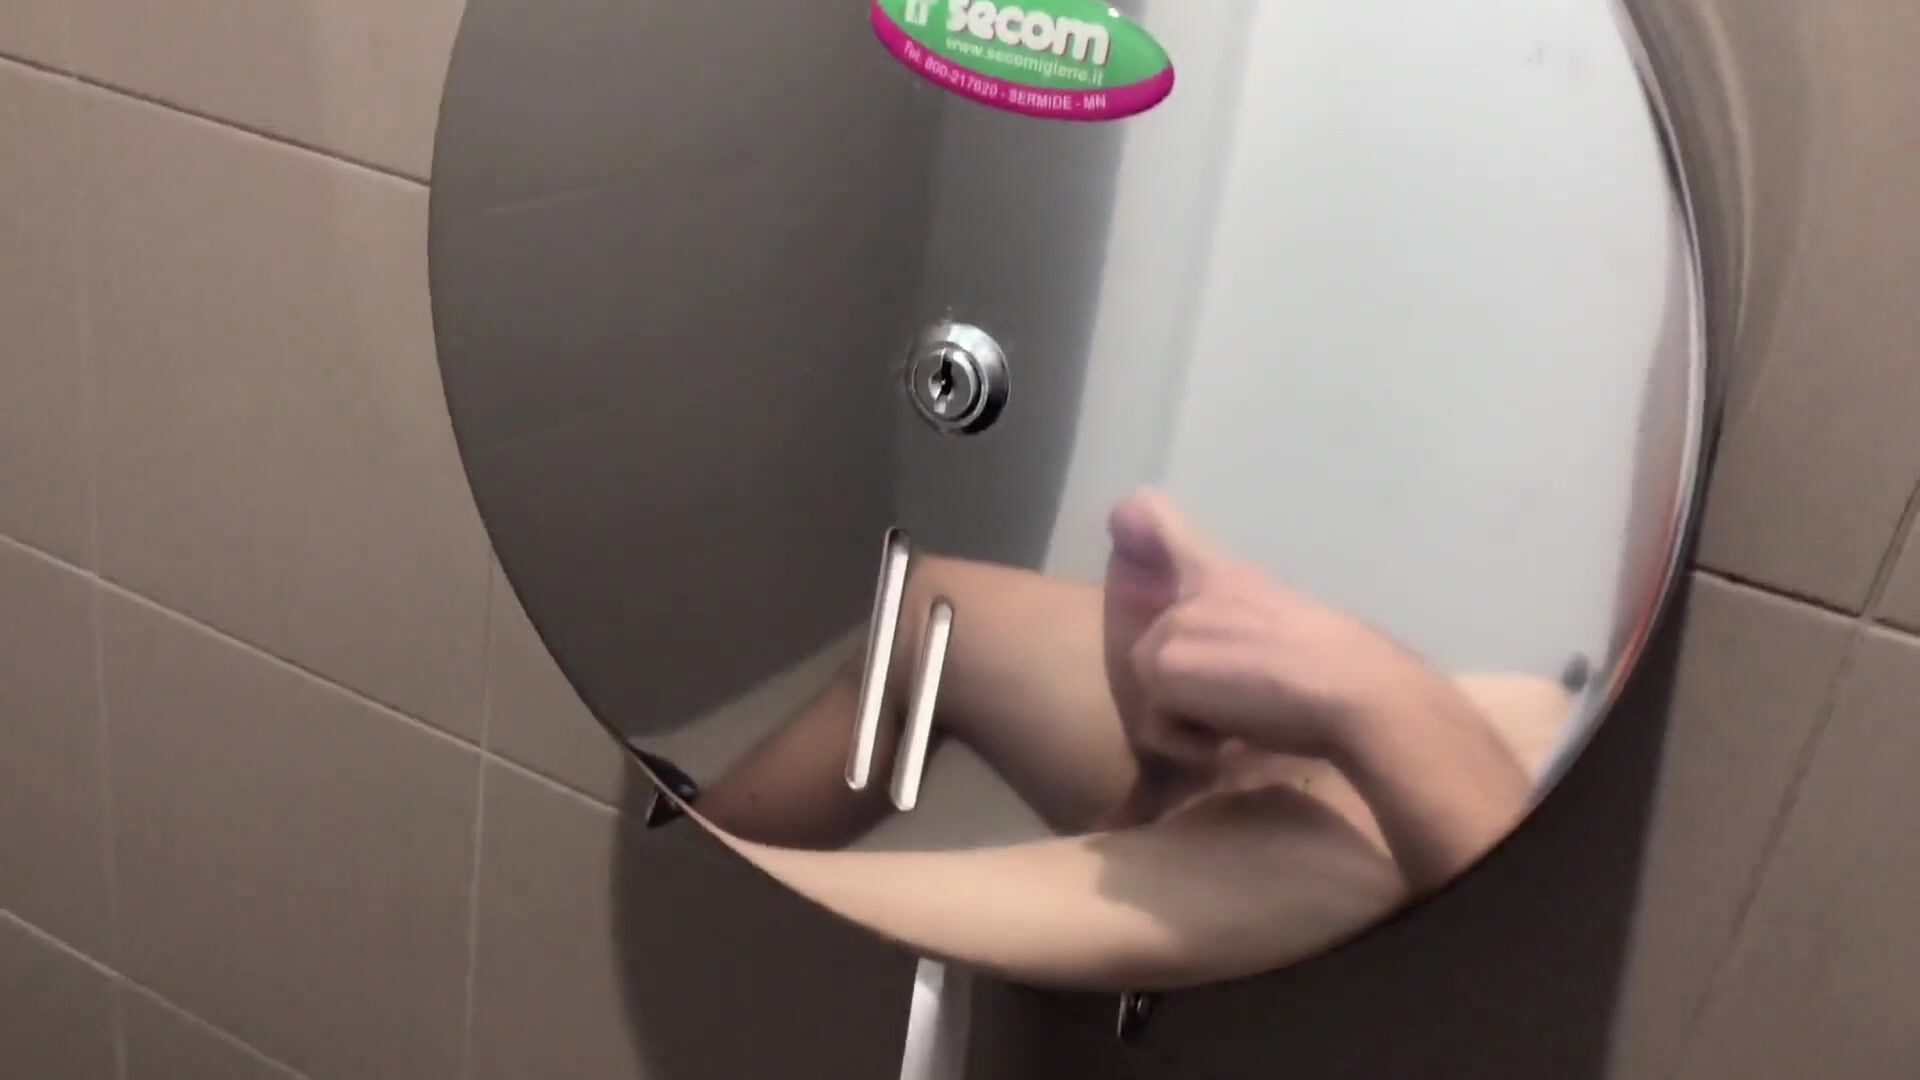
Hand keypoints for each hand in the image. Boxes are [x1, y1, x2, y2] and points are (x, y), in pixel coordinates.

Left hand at [1103, 489, 1446, 770]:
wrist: (1355, 689)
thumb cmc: (1343, 668)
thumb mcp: (1285, 625)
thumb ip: (1241, 623)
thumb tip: (1228, 639)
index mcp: (1228, 576)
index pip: (1171, 528)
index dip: (1150, 518)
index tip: (1139, 501)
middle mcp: (1191, 592)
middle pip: (1157, 656)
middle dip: (1194, 690)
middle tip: (1250, 698)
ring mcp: (1172, 626)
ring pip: (1154, 693)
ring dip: (1193, 719)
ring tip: (1246, 715)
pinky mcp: (1162, 667)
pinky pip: (1154, 727)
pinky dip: (1189, 744)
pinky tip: (1233, 736)